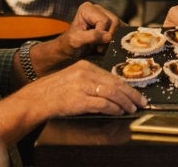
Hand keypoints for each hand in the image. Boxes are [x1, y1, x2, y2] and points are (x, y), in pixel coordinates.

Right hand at [15, 60, 145, 118]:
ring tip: (132, 108)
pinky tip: (119, 111)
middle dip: (131, 94)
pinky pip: (102, 104)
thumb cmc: (55, 90)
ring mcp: (83, 87)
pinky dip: (113, 108)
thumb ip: (92, 80)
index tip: (136, 93)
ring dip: (125, 102)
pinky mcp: (79, 100)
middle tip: (141, 102)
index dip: (127, 86)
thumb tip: (112, 90)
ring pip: (112, 93)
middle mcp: (85, 74)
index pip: (112, 76)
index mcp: (86, 66)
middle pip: (115, 83)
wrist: (37, 98)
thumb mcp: (74, 77)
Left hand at [64, 2, 120, 52]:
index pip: (104, 20)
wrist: (69, 51)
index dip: (102, 34)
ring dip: (112, 39)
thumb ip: (91, 36)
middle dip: (108, 37)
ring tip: (101, 47)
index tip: (95, 47)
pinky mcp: (111, 23)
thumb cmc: (69, 45)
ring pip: (120, 26)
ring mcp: (106, 15)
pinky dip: (116, 39)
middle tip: (99, 48)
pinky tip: (107, 45)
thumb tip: (109, 36)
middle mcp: (98, 9)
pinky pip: (121, 29)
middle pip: (114, 21)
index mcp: (87, 9)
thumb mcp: (76, 41)